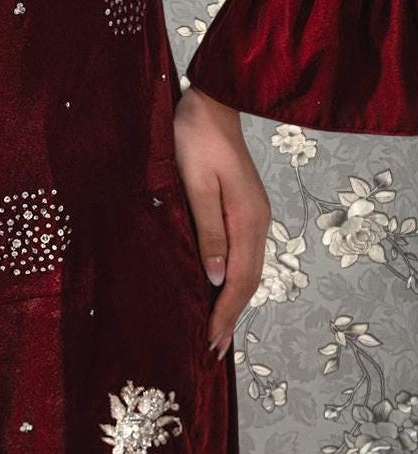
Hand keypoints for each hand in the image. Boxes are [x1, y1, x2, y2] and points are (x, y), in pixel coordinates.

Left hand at [173, 84, 270, 361]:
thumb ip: (207, 231)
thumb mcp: (196, 184)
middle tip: (212, 350)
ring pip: (248, 270)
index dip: (225, 314)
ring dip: (233, 301)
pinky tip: (219, 288)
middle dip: (231, 316)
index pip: (239, 280)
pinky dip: (232, 279)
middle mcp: (257, 222)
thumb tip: (216, 278)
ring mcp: (253, 215)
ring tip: (216, 330)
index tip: (209, 342)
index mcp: (247, 219)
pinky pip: (243, 255)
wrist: (210, 103)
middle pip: (248, 281)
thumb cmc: (196, 139)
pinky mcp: (243, 209)